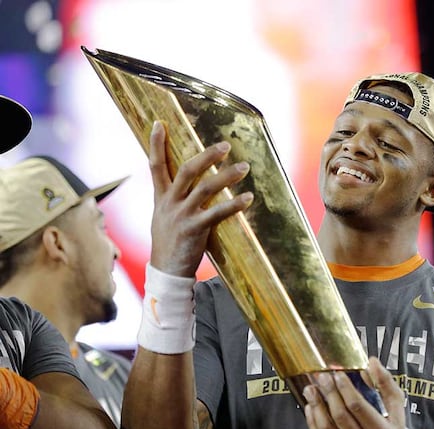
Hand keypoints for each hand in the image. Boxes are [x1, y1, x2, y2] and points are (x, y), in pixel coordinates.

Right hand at [148, 120, 252, 276]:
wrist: (166, 271)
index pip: (155, 165)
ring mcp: (182, 216)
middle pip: (186, 171)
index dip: (156, 144)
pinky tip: (248, 197)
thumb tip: (187, 181)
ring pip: (205, 188)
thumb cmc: (170, 241)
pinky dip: (234, 204)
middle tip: (225, 145)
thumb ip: (173, 197)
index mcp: (161, 197)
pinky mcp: (195, 230)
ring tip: (244, 167)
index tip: (159, 123)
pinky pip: (217, 213)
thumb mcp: (164, 215)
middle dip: (206, 156)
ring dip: (226, 176)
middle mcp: (170, 203)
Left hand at [304, 357, 405, 428]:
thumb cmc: (390, 426)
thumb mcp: (396, 405)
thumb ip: (385, 384)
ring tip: (312, 390)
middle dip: (330, 393)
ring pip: (327, 428)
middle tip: (323, 378)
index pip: (358, 406)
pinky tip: (312, 407)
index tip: (338, 374)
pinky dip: (313, 421)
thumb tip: (373, 364)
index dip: (346, 388)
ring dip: (317, 406)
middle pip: (340, 415)